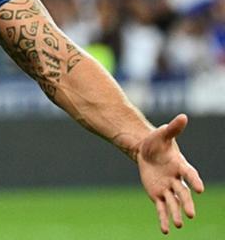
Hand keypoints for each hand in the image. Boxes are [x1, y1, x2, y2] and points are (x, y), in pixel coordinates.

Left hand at [137, 114, 204, 233]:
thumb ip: (173, 128)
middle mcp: (176, 179)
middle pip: (183, 193)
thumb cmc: (156, 142)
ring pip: (173, 203)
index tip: (200, 188)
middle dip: (187, 203)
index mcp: (180, 165)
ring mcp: (167, 188)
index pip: (189, 174)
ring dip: (176, 214)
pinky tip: (166, 230)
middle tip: (191, 214)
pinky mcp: (157, 194)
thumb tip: (183, 116)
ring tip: (180, 225)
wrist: (146, 150)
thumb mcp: (162, 134)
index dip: (194, 181)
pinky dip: (163, 218)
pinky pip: (161, 208)